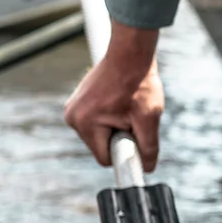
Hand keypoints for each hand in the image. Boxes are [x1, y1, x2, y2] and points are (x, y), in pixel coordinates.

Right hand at [64, 22, 163, 171]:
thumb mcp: (149, 118)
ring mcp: (72, 108)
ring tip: (125, 106)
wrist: (131, 54)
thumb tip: (147, 168)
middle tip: (131, 116)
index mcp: (85, 123)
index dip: (123, 151)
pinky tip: (118, 100)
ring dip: (114, 126)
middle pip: (100, 146)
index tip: (135, 137)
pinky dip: (108, 117)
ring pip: (98, 134)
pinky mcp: (77, 102)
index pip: (104, 158)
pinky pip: (95, 122)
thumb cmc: (140, 83)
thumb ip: (148, 147)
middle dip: (118, 136)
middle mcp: (72, 117)